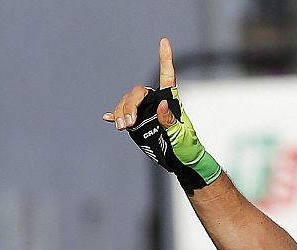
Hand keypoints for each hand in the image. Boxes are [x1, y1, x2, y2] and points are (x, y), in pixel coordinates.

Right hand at [103, 39, 222, 189]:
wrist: (182, 162)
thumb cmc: (187, 148)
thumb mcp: (182, 136)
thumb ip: (171, 120)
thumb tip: (162, 104)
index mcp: (171, 101)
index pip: (167, 75)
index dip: (165, 58)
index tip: (164, 41)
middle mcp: (157, 102)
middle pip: (137, 93)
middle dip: (129, 106)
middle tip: (128, 125)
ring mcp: (146, 112)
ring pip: (127, 102)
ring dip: (121, 112)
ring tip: (122, 128)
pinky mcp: (139, 124)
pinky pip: (123, 115)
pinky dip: (115, 115)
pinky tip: (108, 118)